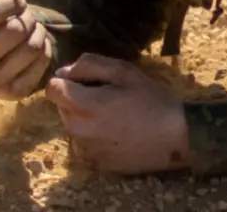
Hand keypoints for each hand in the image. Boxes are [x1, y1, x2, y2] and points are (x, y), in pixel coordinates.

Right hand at [0, 0, 53, 100]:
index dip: (11, 2)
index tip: (20, 2)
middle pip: (16, 29)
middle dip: (29, 18)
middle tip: (29, 18)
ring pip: (32, 46)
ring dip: (40, 32)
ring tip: (34, 31)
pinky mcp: (14, 92)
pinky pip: (42, 61)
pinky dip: (46, 49)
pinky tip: (38, 48)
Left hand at [46, 55, 190, 173]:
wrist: (175, 137)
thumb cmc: (152, 100)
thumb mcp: (125, 72)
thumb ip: (89, 65)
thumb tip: (64, 72)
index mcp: (82, 105)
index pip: (51, 88)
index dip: (68, 80)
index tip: (89, 81)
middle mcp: (76, 129)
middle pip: (62, 106)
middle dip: (77, 98)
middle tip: (108, 97)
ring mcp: (83, 148)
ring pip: (73, 124)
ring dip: (85, 117)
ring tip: (115, 116)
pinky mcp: (92, 162)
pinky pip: (83, 142)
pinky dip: (94, 136)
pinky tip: (118, 132)